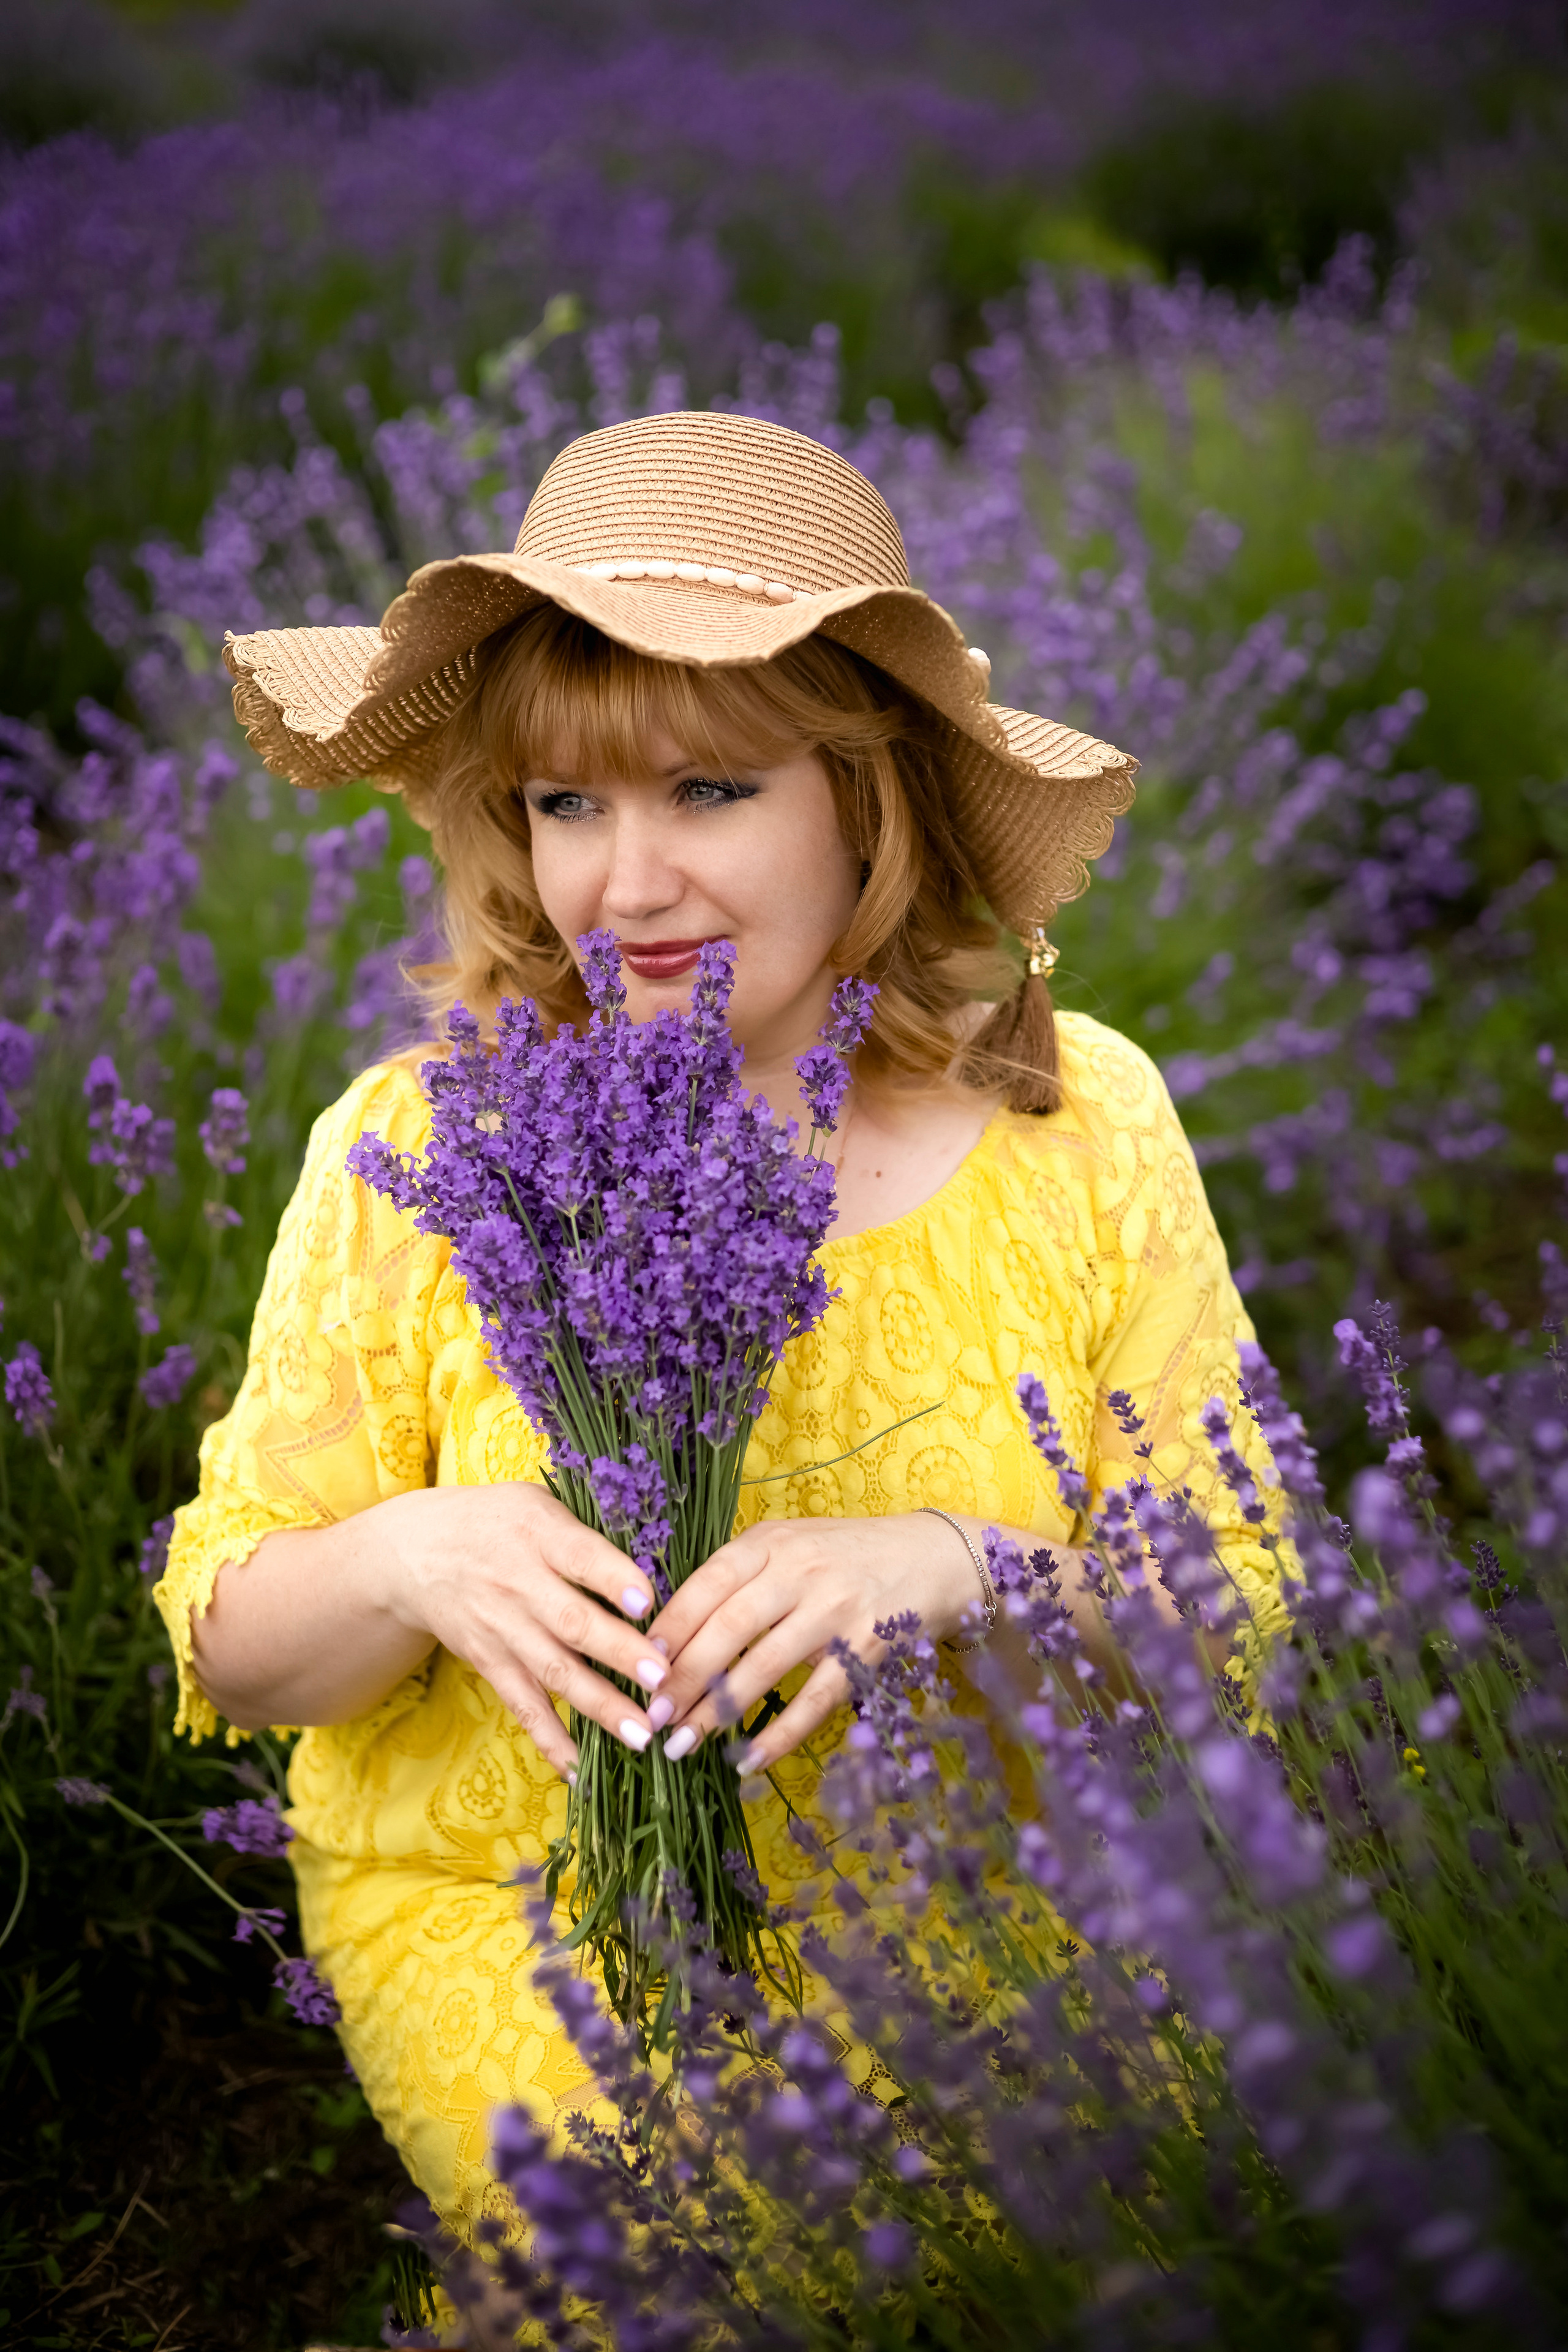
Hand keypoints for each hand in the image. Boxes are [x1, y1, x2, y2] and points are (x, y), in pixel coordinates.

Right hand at [381, 1481, 668, 1774]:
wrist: (417, 1552)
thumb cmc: (498, 1522)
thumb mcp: (538, 1505)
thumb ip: (588, 1533)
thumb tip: (658, 1565)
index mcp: (539, 1535)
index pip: (580, 1557)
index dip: (614, 1580)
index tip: (648, 1603)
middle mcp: (520, 1586)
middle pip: (572, 1622)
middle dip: (619, 1653)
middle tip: (661, 1679)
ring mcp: (504, 1630)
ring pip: (555, 1672)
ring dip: (600, 1706)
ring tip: (642, 1735)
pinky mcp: (491, 1664)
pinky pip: (524, 1707)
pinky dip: (551, 1740)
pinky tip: (581, 1769)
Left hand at [643, 1512, 988, 1771]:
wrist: (932, 1558)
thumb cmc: (844, 1556)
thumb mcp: (789, 1545)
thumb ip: (738, 1577)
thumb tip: (668, 1631)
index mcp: (772, 1541)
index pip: (707, 1583)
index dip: (669, 1626)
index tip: (636, 1663)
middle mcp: (801, 1569)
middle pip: (729, 1626)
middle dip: (683, 1675)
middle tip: (651, 1714)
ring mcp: (836, 1608)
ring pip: (766, 1665)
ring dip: (719, 1710)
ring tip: (682, 1743)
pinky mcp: (867, 1647)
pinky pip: (816, 1699)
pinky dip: (780, 1734)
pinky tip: (747, 1761)